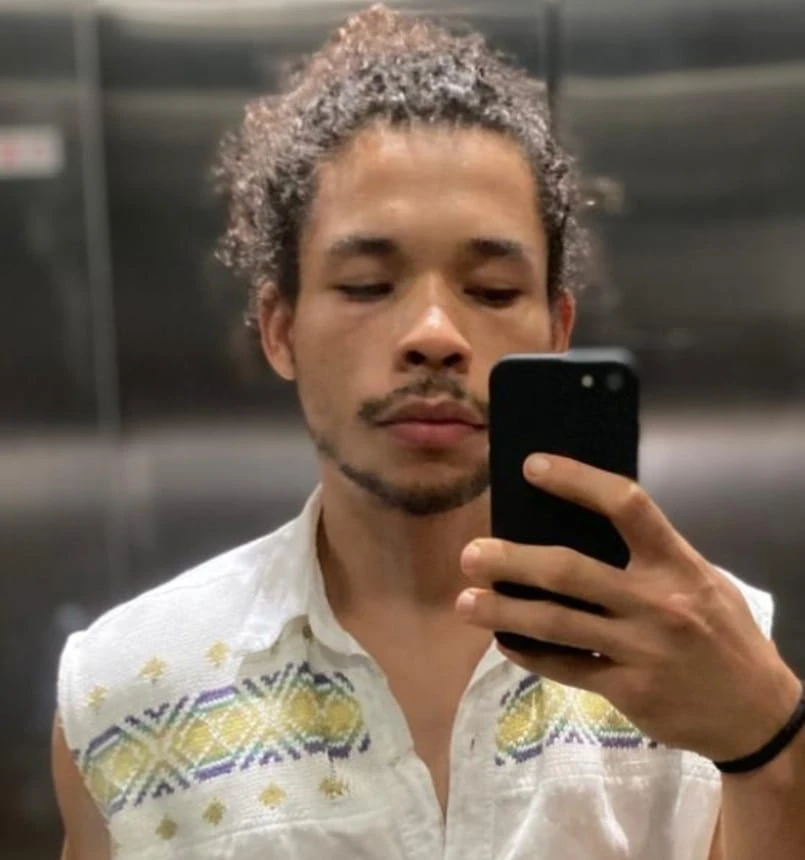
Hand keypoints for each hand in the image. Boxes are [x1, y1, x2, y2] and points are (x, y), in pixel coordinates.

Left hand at [456, 453, 800, 761]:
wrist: (759, 714)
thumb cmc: (724, 634)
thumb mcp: (703, 581)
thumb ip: (651, 558)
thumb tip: (580, 529)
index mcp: (678, 563)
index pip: (626, 505)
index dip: (576, 480)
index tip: (531, 467)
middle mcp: (657, 602)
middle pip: (570, 571)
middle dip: (512, 561)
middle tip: (472, 555)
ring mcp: (641, 650)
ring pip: (556, 624)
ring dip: (503, 612)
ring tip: (465, 603)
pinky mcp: (628, 691)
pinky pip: (565, 667)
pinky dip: (528, 654)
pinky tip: (504, 642)